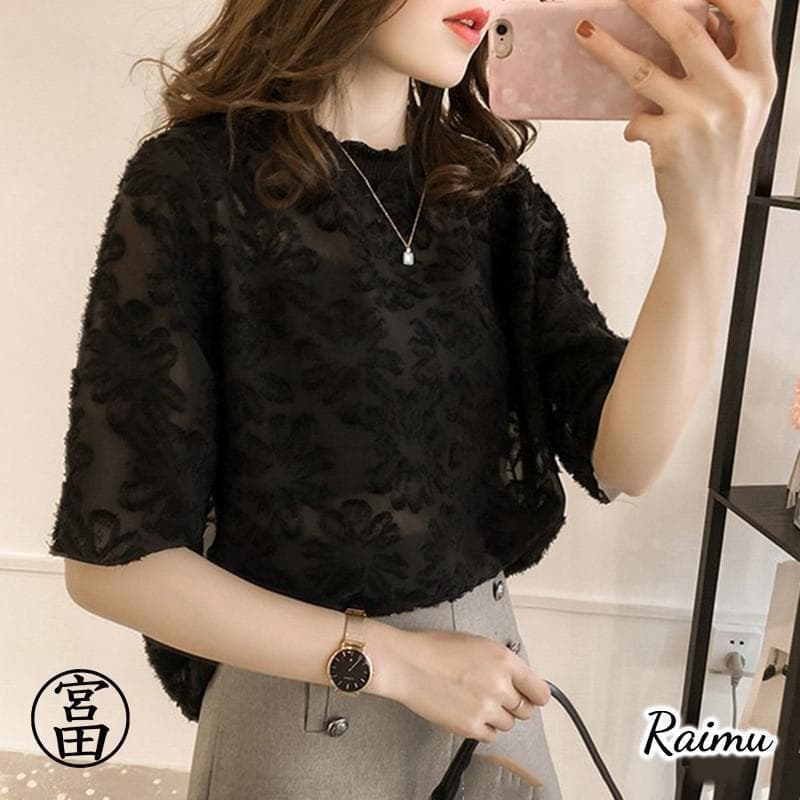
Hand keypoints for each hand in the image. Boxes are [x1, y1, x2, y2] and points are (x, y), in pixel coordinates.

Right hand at [391, 627, 550, 742]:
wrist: (408, 663)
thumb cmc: (433, 648)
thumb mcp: (477, 643)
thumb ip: (501, 662)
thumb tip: (514, 677)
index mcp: (504, 660)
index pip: (539, 690)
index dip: (535, 695)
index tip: (532, 697)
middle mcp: (499, 685)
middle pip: (526, 710)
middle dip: (514, 704)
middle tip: (497, 697)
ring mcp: (486, 708)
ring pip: (508, 724)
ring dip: (497, 716)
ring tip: (476, 701)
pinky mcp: (471, 726)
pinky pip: (490, 735)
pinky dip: (483, 727)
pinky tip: (469, 712)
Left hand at [574, 0, 778, 227]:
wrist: (710, 213)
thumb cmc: (721, 158)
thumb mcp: (740, 108)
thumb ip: (725, 67)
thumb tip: (698, 20)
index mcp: (759, 78)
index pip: (750, 14)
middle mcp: (733, 93)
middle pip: (686, 31)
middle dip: (649, 3)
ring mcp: (700, 116)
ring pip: (643, 70)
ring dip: (608, 49)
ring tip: (584, 31)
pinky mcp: (669, 140)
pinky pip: (636, 119)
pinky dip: (634, 124)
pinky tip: (640, 132)